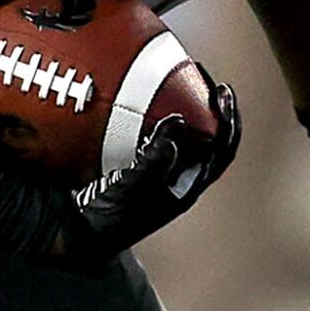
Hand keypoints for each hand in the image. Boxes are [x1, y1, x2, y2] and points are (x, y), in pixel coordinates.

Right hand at [58, 80, 240, 266]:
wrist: (81, 233)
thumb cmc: (110, 215)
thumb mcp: (135, 186)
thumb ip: (156, 156)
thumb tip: (178, 121)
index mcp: (187, 186)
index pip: (222, 148)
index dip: (228, 118)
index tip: (220, 91)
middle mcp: (178, 179)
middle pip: (209, 138)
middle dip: (210, 107)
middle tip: (203, 78)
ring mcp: (159, 174)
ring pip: (184, 138)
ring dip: (185, 110)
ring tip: (179, 83)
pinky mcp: (138, 168)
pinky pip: (155, 137)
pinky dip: (154, 118)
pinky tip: (142, 104)